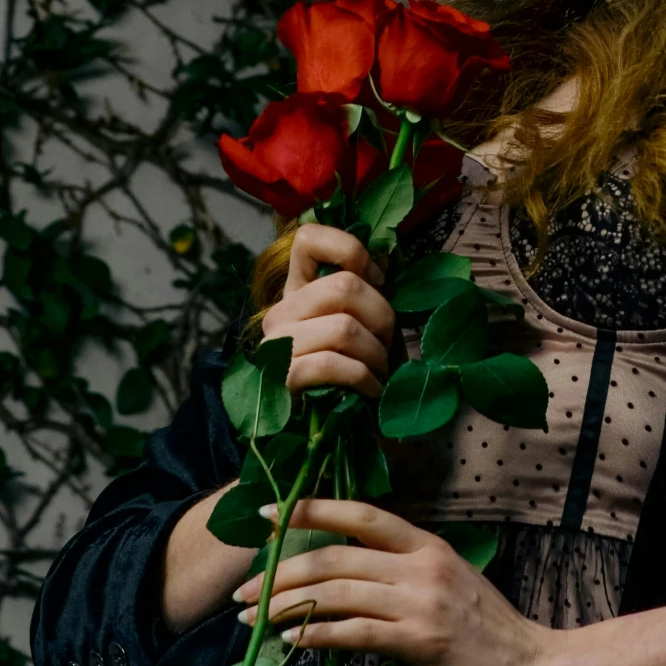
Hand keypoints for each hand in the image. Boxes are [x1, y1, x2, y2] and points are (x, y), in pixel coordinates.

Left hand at [235, 498, 551, 665]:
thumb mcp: (448, 584)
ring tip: (251, 620)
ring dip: (286, 605)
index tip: (269, 514)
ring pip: (338, 592)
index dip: (312, 510)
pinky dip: (317, 635)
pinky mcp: (421, 642)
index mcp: (428, 544)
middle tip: (242, 589)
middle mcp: (422, 565)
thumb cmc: (489, 632)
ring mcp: (422, 602)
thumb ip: (404, 574)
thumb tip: (348, 577)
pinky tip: (291, 641)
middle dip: (281, 571)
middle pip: (337, 556)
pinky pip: (356, 633)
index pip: (362, 514)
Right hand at [260, 224, 395, 399]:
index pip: (308, 238)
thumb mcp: (349, 322)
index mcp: (296, 289)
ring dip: (376, 353)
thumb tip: (385, 257)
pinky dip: (364, 378)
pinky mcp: (283, 377)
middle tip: (388, 341)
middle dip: (381, 315)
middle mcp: (281, 311)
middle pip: (344, 286)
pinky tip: (372, 389)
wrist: (309, 427)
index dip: (350, 249)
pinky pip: (333, 364)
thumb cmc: (341, 368)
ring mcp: (278, 344)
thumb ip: (361, 290)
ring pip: (344, 328)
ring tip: (381, 369)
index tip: (375, 279)